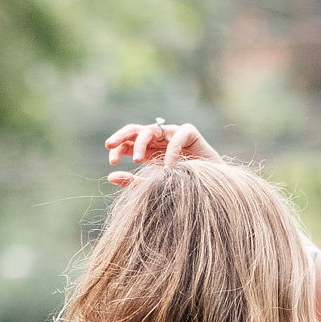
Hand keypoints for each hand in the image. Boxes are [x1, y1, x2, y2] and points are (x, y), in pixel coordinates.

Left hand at [106, 118, 223, 187]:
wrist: (210, 192)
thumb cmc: (181, 189)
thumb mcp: (153, 187)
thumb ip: (132, 183)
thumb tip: (110, 176)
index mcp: (147, 150)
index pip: (128, 142)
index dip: (118, 148)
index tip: (112, 162)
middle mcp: (158, 140)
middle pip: (136, 130)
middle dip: (122, 136)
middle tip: (110, 146)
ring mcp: (174, 135)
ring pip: (153, 129)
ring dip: (142, 143)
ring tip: (138, 161)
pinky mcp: (191, 134)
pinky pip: (178, 135)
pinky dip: (172, 150)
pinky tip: (169, 167)